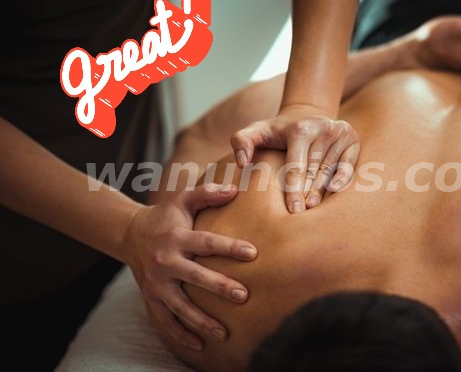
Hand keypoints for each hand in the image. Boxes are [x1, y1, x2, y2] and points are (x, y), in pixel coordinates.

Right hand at [121, 183, 257, 350]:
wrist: (130, 235)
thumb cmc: (166, 217)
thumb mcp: (183, 200)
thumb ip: (207, 193)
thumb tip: (235, 189)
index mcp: (176, 237)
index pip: (206, 242)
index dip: (229, 247)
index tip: (253, 253)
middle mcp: (165, 262)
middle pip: (194, 276)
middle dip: (218, 286)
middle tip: (243, 296)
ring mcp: (156, 284)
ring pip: (179, 306)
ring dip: (201, 321)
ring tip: (224, 334)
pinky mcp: (151, 299)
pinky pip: (164, 321)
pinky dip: (180, 336)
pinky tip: (200, 346)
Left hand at [230, 104, 359, 212]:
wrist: (305, 114)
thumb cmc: (277, 130)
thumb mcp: (256, 130)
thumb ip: (241, 141)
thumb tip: (242, 162)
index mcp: (300, 129)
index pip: (296, 167)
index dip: (293, 191)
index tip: (292, 212)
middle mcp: (322, 128)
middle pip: (314, 171)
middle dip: (307, 195)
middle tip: (302, 217)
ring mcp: (339, 133)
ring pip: (330, 171)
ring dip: (323, 192)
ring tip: (314, 211)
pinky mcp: (352, 139)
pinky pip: (348, 165)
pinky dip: (342, 180)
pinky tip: (334, 193)